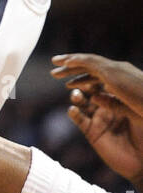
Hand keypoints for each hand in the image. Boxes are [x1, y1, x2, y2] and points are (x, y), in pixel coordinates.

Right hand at [51, 53, 142, 185]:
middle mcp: (106, 102)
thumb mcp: (134, 114)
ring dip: (76, 95)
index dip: (85, 66)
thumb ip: (116, 104)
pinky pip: (80, 119)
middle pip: (86, 83)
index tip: (74, 60)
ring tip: (75, 95)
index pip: (98, 74)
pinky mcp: (93, 132)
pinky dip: (75, 113)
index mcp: (117, 92)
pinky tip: (73, 109)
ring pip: (81, 100)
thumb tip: (95, 92)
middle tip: (58, 70)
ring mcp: (98, 116)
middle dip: (72, 75)